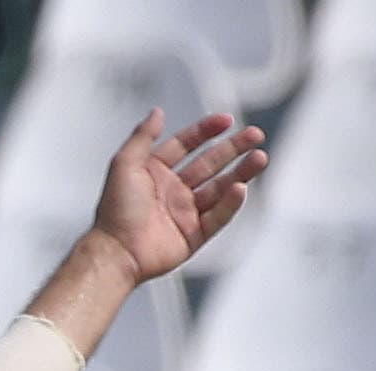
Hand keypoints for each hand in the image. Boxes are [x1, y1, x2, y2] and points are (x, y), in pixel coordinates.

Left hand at [92, 108, 266, 281]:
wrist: (115, 252)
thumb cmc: (115, 210)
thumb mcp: (124, 164)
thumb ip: (142, 136)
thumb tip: (157, 111)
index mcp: (155, 172)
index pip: (186, 145)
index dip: (206, 131)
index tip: (227, 120)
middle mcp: (172, 190)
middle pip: (210, 163)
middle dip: (233, 148)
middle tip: (255, 135)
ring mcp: (184, 213)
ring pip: (219, 188)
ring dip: (241, 172)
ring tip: (260, 157)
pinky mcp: (193, 236)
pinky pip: (217, 217)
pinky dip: (230, 203)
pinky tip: (241, 188)